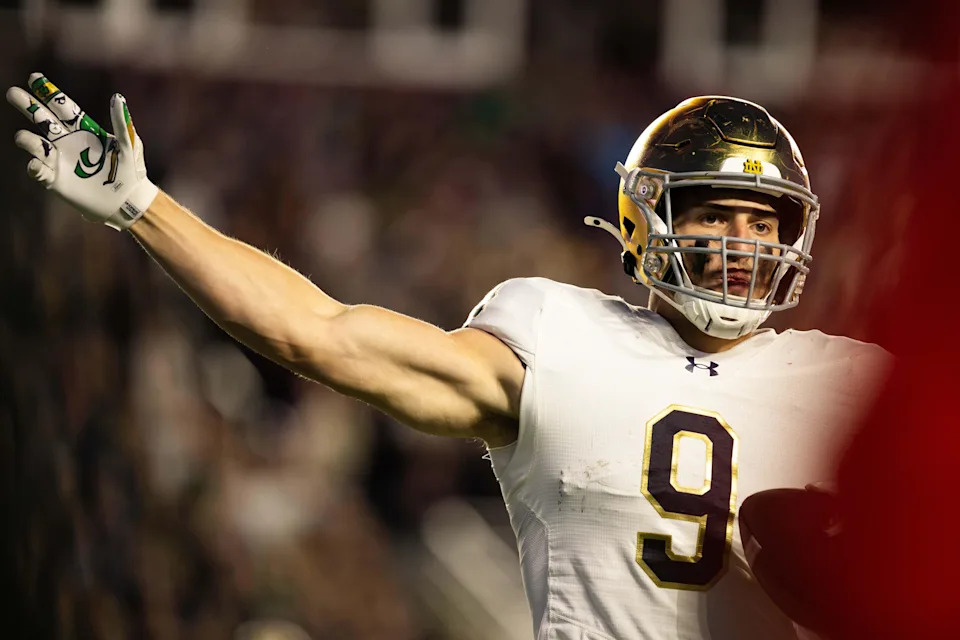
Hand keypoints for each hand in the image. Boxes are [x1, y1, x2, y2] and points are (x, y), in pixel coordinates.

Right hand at [7, 73, 158, 230]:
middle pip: (43, 120)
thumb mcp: (130, 145)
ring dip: (28, 141)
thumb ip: (121, 123)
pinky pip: (39, 171)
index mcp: (84, 130)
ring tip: (22, 138)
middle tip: (13, 93)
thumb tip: (117, 97)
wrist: (127, 202)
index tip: (35, 78)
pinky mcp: (56, 180)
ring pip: (36, 145)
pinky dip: (35, 168)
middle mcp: (68, 142)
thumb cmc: (131, 171)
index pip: (63, 108)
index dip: (49, 93)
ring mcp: (59, 160)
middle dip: (28, 106)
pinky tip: (35, 165)